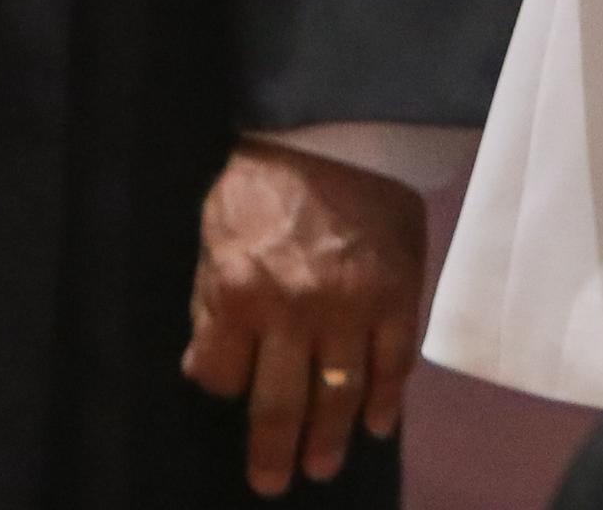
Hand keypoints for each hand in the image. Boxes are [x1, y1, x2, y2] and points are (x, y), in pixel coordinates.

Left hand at [183, 141, 423, 494]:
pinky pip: (393, 363)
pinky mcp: (396, 294)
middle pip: (280, 405)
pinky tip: (380, 424)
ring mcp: (350, 307)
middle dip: (276, 452)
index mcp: (238, 293)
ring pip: (340, 395)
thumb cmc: (265, 181)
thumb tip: (206, 368)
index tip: (232, 386)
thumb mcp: (214, 234)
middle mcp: (293, 311)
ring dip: (332, 439)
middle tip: (276, 483)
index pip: (222, 376)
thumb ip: (209, 303)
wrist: (340, 128)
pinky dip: (388, 400)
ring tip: (324, 467)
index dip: (224, 386)